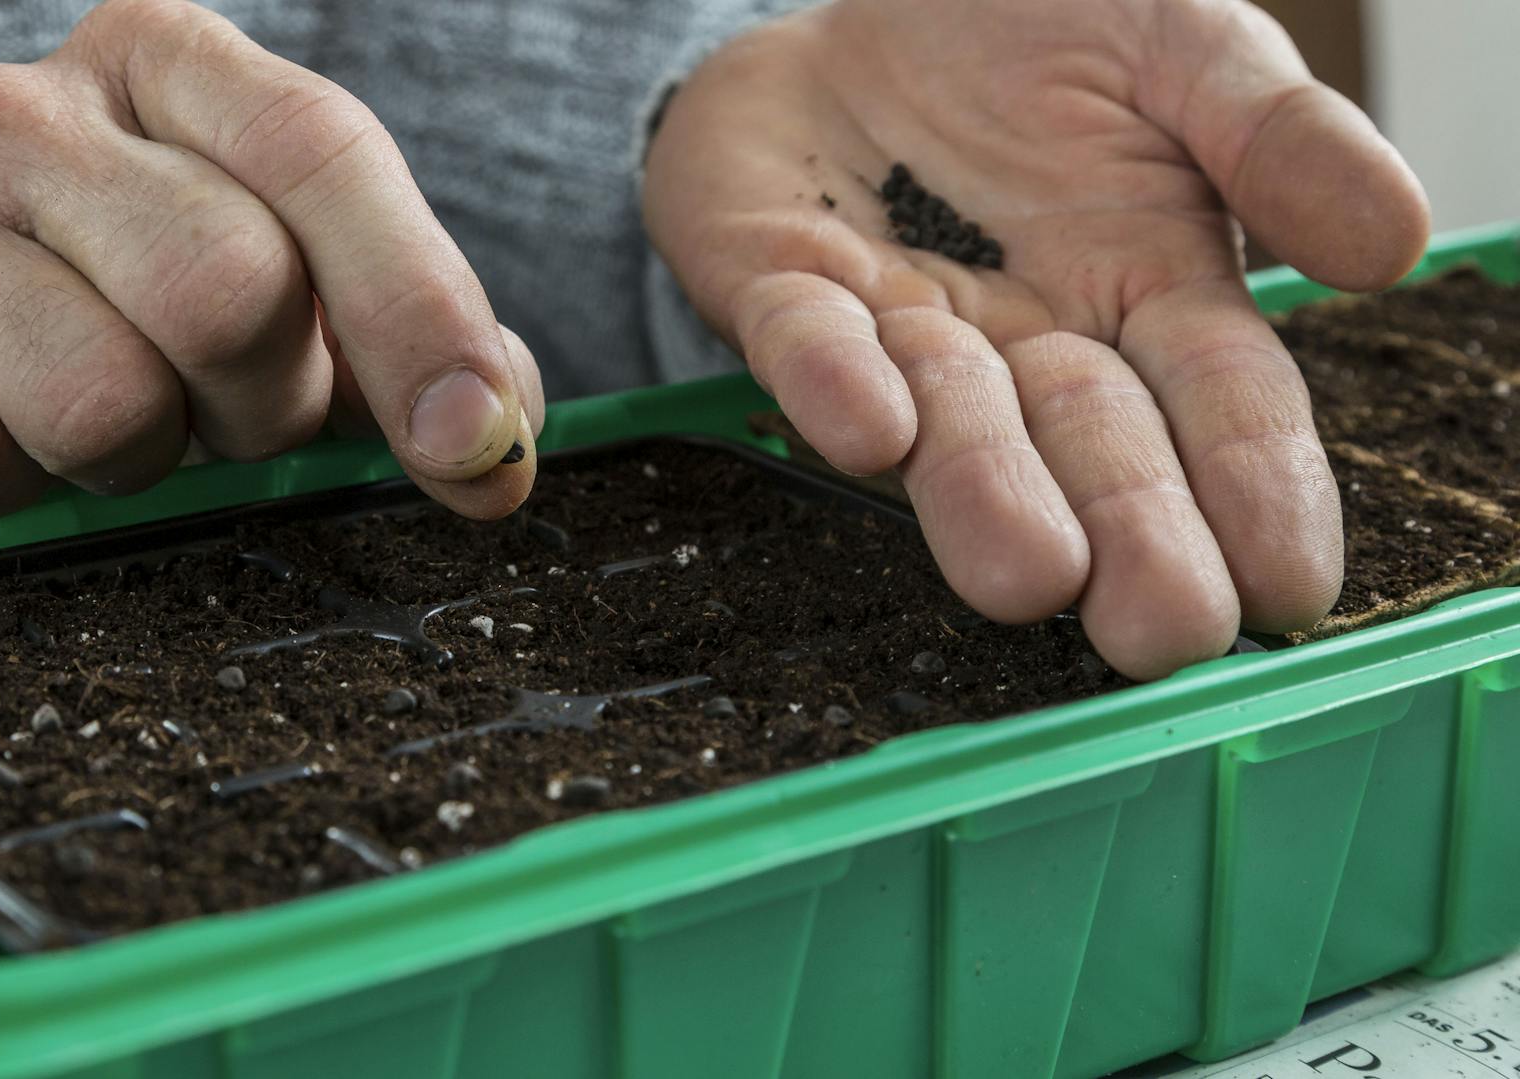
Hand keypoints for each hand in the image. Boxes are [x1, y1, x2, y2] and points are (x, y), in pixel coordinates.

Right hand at [0, 0, 541, 540]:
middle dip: (259, 406)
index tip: (474, 454)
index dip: (417, 312)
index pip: (321, 155)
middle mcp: (27, 104)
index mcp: (172, 66)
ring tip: (105, 433)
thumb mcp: (300, 312)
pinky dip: (6, 501)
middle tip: (222, 421)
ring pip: (102, 399)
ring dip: (136, 464)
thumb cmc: (142, 337)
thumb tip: (499, 438)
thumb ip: (419, 342)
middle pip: (228, 285)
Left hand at [643, 0, 1427, 678]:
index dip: (1255, 490)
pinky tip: (871, 430)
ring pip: (948, 424)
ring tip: (1026, 576)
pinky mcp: (777, 289)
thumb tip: (1393, 241)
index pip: (1221, 406)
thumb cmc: (1038, 33)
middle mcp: (1027, 339)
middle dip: (1128, 537)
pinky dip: (833, 384)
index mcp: (1149, 292)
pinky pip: (804, 343)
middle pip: (1089, 448)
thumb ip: (1274, 137)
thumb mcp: (1185, 51)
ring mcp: (899, 327)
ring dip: (984, 494)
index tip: (1288, 586)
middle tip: (1159, 630)